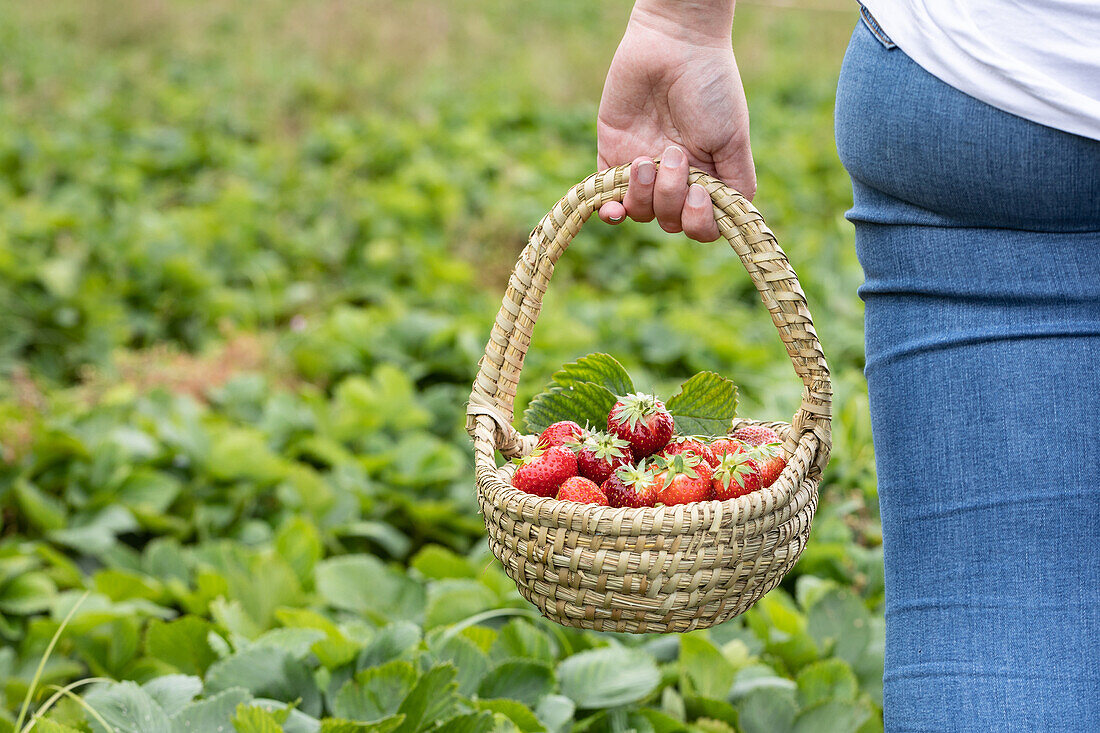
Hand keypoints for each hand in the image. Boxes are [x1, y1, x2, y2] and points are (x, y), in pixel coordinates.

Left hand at [596, 6, 754, 241]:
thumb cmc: (711, 86)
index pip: (702, 226)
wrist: (672, 44)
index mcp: (708, 177)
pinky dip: (610, 211)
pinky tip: (613, 208)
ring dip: (643, 195)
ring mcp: (644, 170)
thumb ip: (736, 184)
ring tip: (646, 158)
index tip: (698, 192)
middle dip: (670, 198)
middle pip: (670, 221)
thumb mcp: (734, 138)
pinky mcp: (612, 157)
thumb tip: (733, 220)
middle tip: (674, 154)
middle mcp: (676, 179)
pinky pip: (607, 199)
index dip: (698, 222)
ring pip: (641, 213)